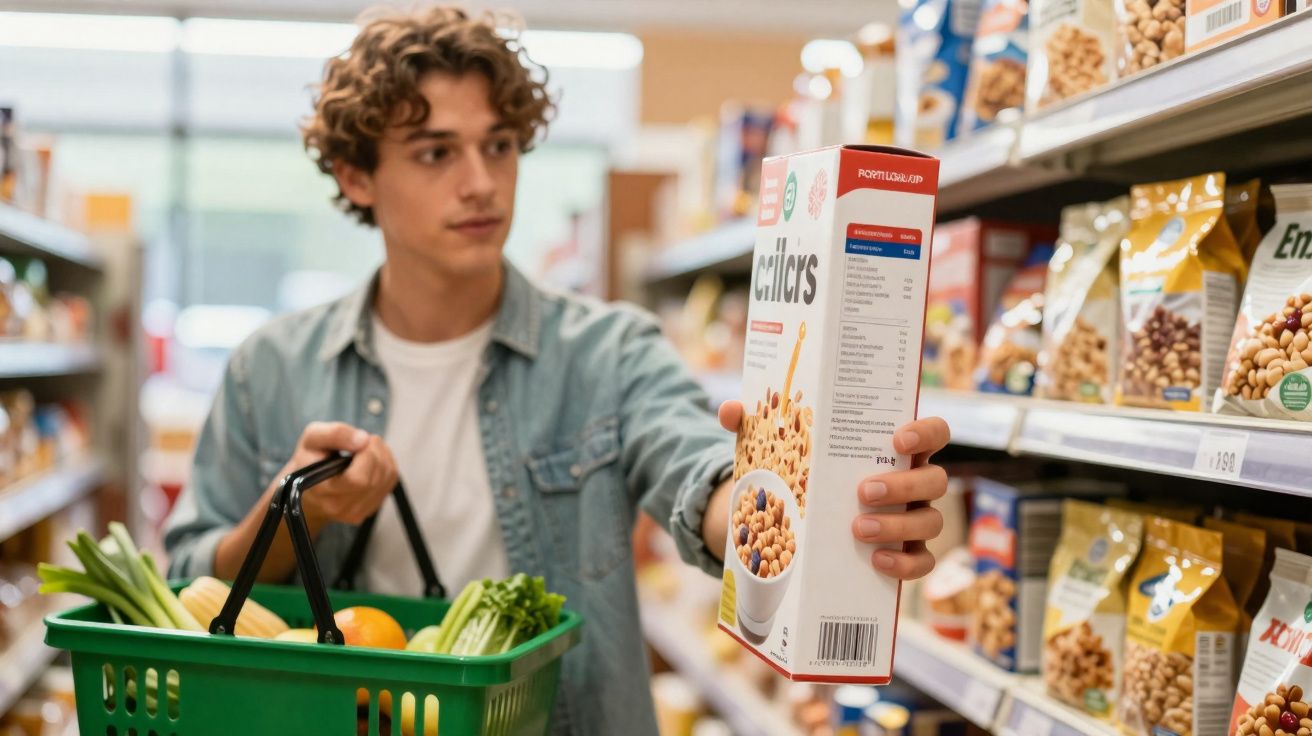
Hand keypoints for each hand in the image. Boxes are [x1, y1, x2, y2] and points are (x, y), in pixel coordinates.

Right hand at [280, 421, 397, 525]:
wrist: (308, 487)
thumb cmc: (309, 460)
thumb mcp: (313, 437)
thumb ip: (335, 434)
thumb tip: (364, 440)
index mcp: (321, 490)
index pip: (358, 479)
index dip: (365, 454)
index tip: (359, 440)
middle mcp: (339, 507)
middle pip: (376, 476)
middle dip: (375, 450)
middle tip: (363, 440)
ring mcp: (356, 512)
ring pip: (387, 476)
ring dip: (382, 455)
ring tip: (365, 448)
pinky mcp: (369, 509)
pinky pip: (390, 481)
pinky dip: (386, 464)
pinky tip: (371, 459)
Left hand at [717, 401, 949, 579]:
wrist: (798, 518)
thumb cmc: (803, 469)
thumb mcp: (778, 445)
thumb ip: (755, 424)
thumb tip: (730, 410)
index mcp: (895, 449)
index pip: (934, 432)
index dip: (926, 432)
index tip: (898, 438)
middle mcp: (913, 483)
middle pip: (935, 480)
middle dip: (904, 485)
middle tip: (863, 491)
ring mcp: (914, 520)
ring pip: (931, 522)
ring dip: (899, 526)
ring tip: (858, 529)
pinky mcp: (906, 556)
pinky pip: (922, 563)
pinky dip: (904, 565)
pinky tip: (875, 562)